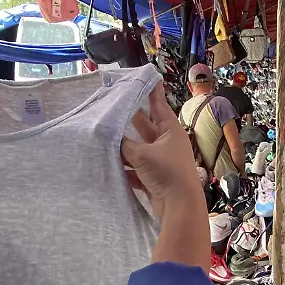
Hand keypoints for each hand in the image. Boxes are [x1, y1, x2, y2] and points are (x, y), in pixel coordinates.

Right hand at [123, 85, 209, 269]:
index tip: (146, 76)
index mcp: (170, 130)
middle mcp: (167, 143)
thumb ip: (124, 144)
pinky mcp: (155, 178)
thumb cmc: (167, 174)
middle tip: (116, 103)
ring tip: (105, 135)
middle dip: (131, 117)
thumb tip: (110, 137)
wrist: (180, 207)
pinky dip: (126, 167)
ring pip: (139, 148)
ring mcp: (161, 161)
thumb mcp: (141, 154)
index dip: (150, 91)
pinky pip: (137, 168)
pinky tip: (111, 166)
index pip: (158, 104)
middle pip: (146, 125)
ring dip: (124, 146)